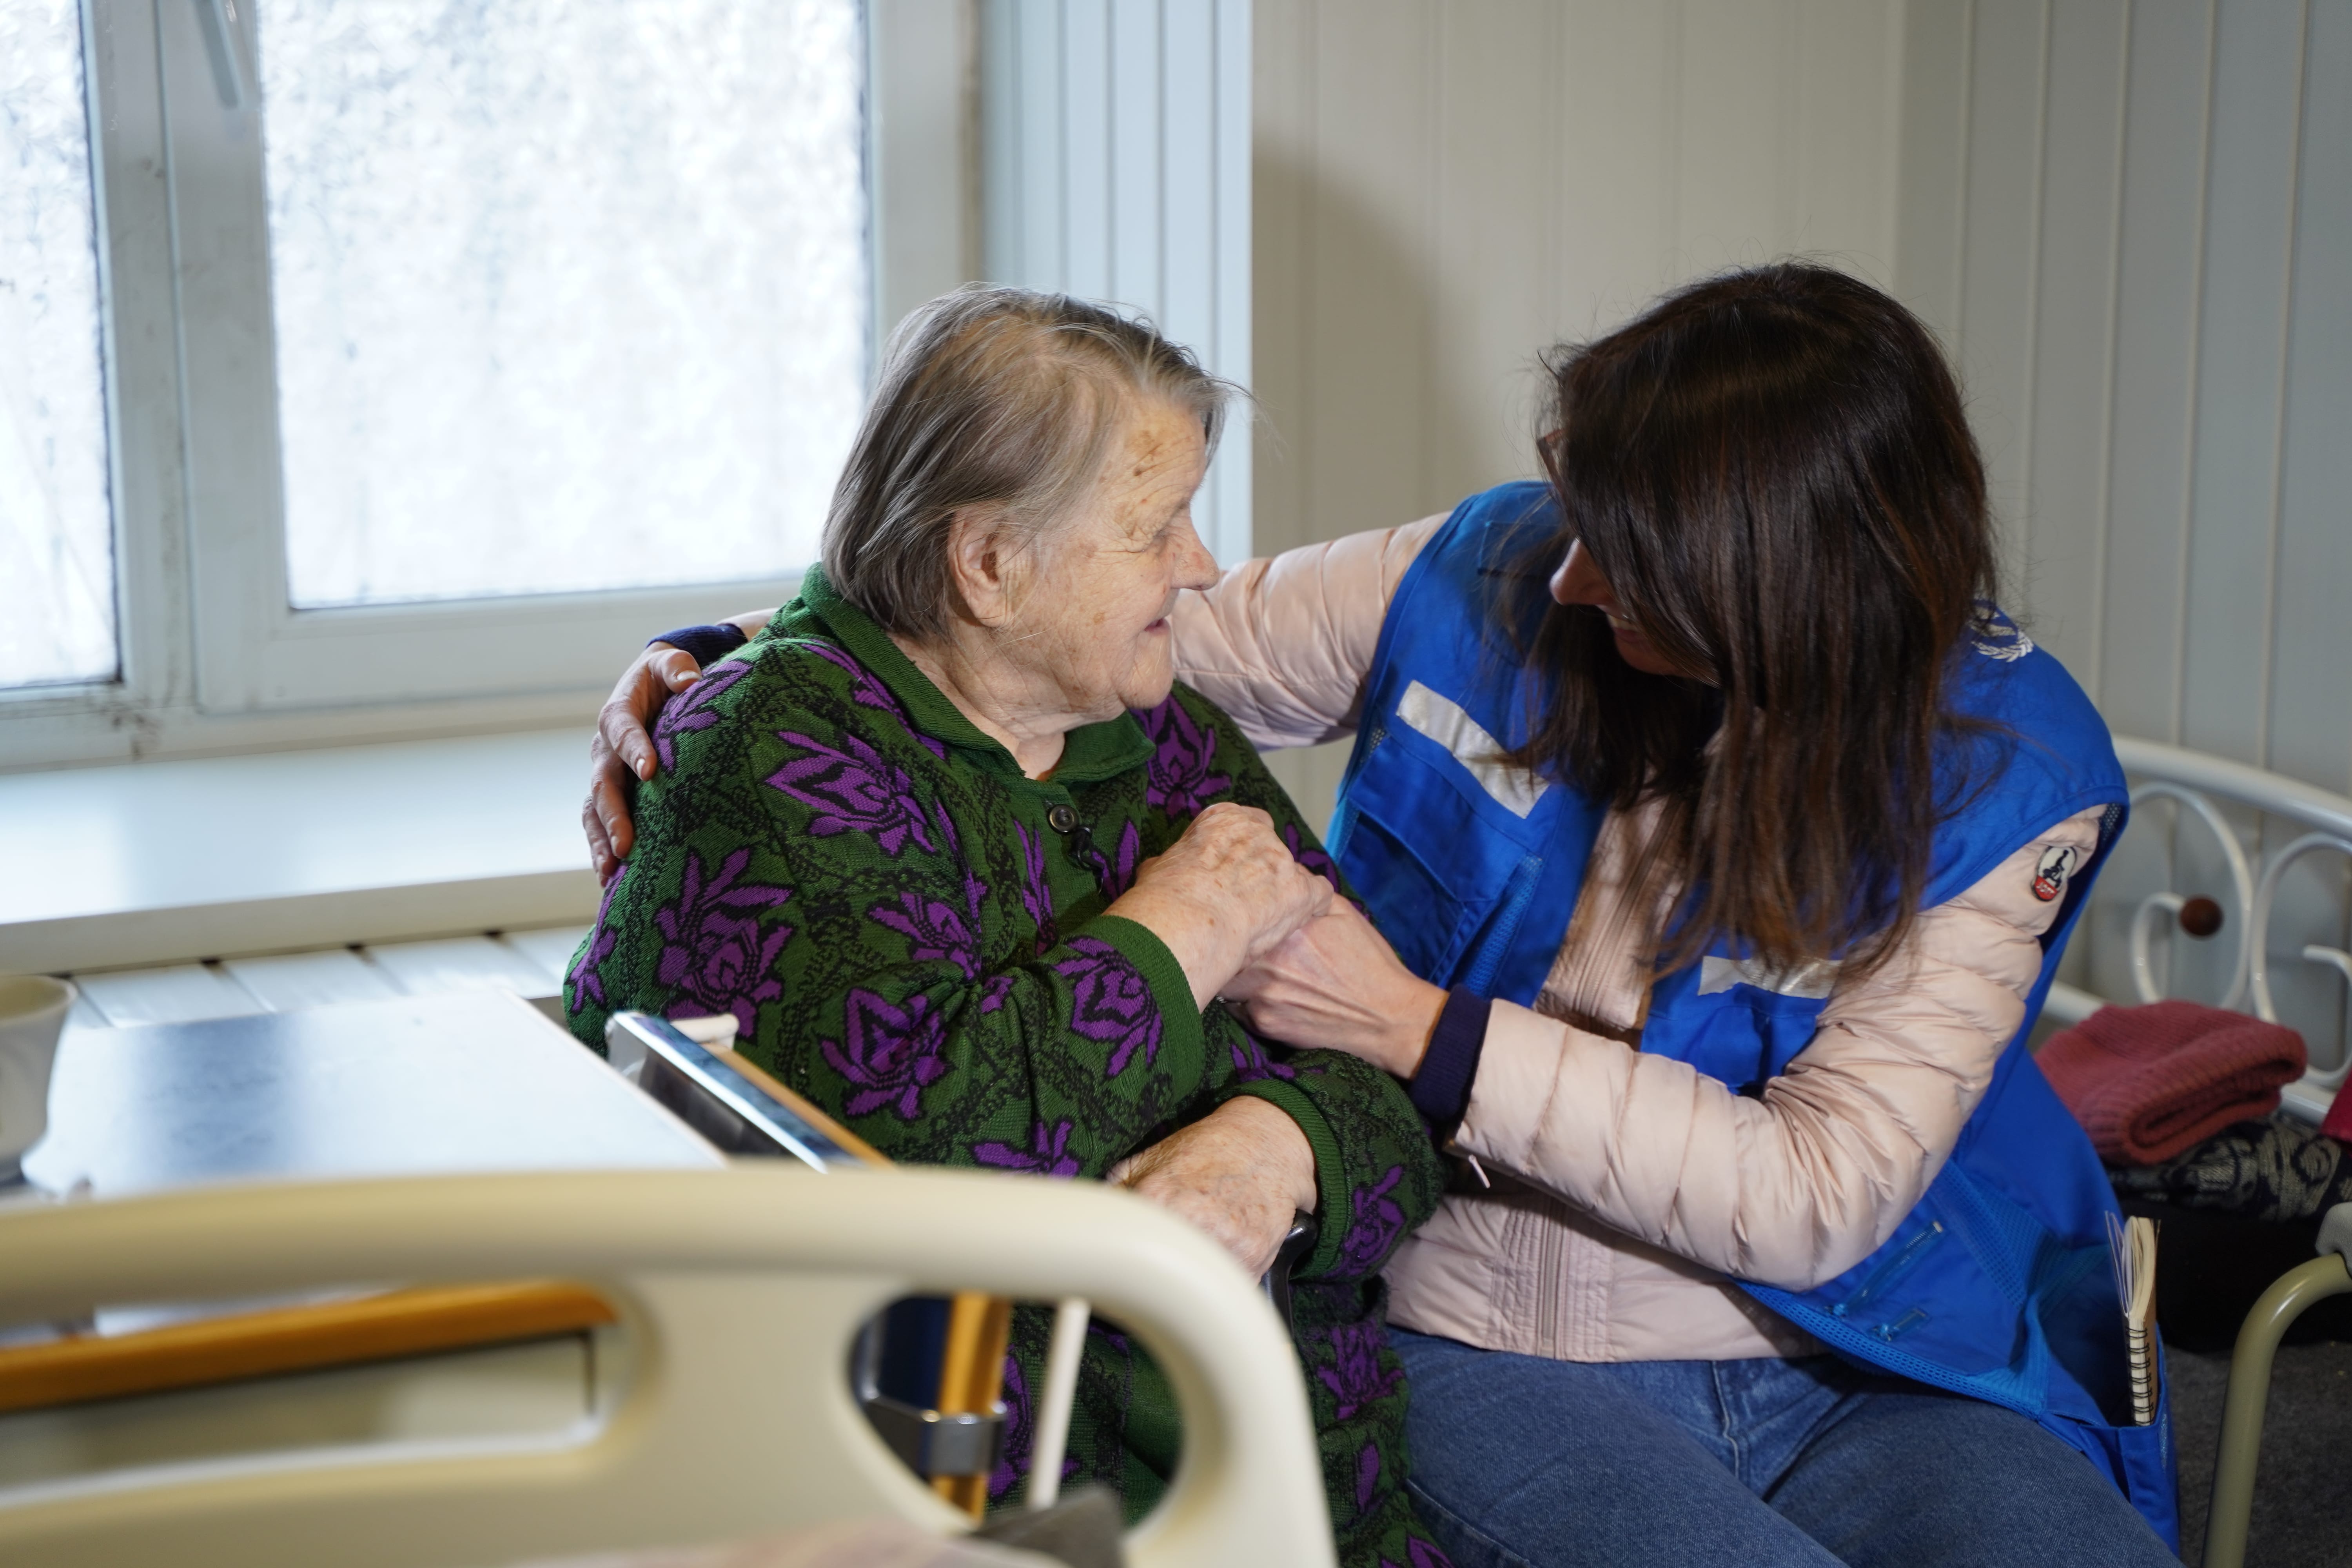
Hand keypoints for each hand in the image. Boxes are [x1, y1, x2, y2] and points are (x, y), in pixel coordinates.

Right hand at [583, 643, 703, 881]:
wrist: (653, 686)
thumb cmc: (666, 675)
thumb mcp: (671, 663)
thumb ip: (678, 668)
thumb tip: (691, 680)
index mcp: (618, 713)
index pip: (622, 730)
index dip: (634, 748)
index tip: (650, 771)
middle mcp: (604, 748)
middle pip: (604, 782)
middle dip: (614, 814)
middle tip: (627, 843)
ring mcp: (605, 773)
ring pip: (594, 810)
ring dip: (602, 841)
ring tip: (610, 871)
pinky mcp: (612, 794)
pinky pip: (600, 824)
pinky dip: (602, 850)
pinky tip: (611, 880)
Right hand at [1104, 803, 1334, 1008]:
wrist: (1187, 922)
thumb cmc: (1165, 898)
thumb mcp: (1159, 869)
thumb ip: (1174, 863)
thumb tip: (1163, 868)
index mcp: (1222, 820)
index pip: (1248, 823)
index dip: (1244, 850)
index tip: (1234, 870)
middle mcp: (1258, 832)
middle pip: (1271, 850)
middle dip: (1263, 874)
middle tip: (1246, 901)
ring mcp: (1283, 860)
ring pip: (1293, 873)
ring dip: (1282, 894)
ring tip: (1265, 922)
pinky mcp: (1302, 890)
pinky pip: (1319, 894)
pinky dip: (1312, 908)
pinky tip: (1301, 922)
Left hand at [1107, 1097, 1316, 1275]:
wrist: (1266, 1145)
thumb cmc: (1206, 1151)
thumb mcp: (1150, 1158)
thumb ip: (1116, 1190)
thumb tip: (1085, 1221)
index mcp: (1155, 1197)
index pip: (1120, 1247)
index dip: (1120, 1260)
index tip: (1122, 1265)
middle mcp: (1191, 1219)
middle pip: (1156, 1272)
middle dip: (1154, 1273)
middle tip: (1159, 1264)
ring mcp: (1224, 1241)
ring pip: (1193, 1285)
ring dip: (1189, 1281)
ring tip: (1192, 1257)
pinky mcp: (1253, 1257)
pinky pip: (1227, 1289)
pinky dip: (1220, 1283)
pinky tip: (1218, 1258)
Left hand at [1224, 900, 1447, 1077]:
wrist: (1386, 1017)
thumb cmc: (1367, 961)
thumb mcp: (1342, 913)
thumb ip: (1305, 892)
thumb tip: (1278, 875)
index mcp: (1286, 930)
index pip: (1236, 914)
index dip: (1231, 913)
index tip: (1232, 912)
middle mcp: (1268, 962)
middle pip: (1225, 947)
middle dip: (1227, 944)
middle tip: (1232, 941)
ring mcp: (1263, 996)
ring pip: (1224, 979)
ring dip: (1231, 973)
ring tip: (1250, 969)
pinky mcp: (1264, 1024)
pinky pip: (1236, 1008)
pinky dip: (1243, 1000)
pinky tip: (1266, 995)